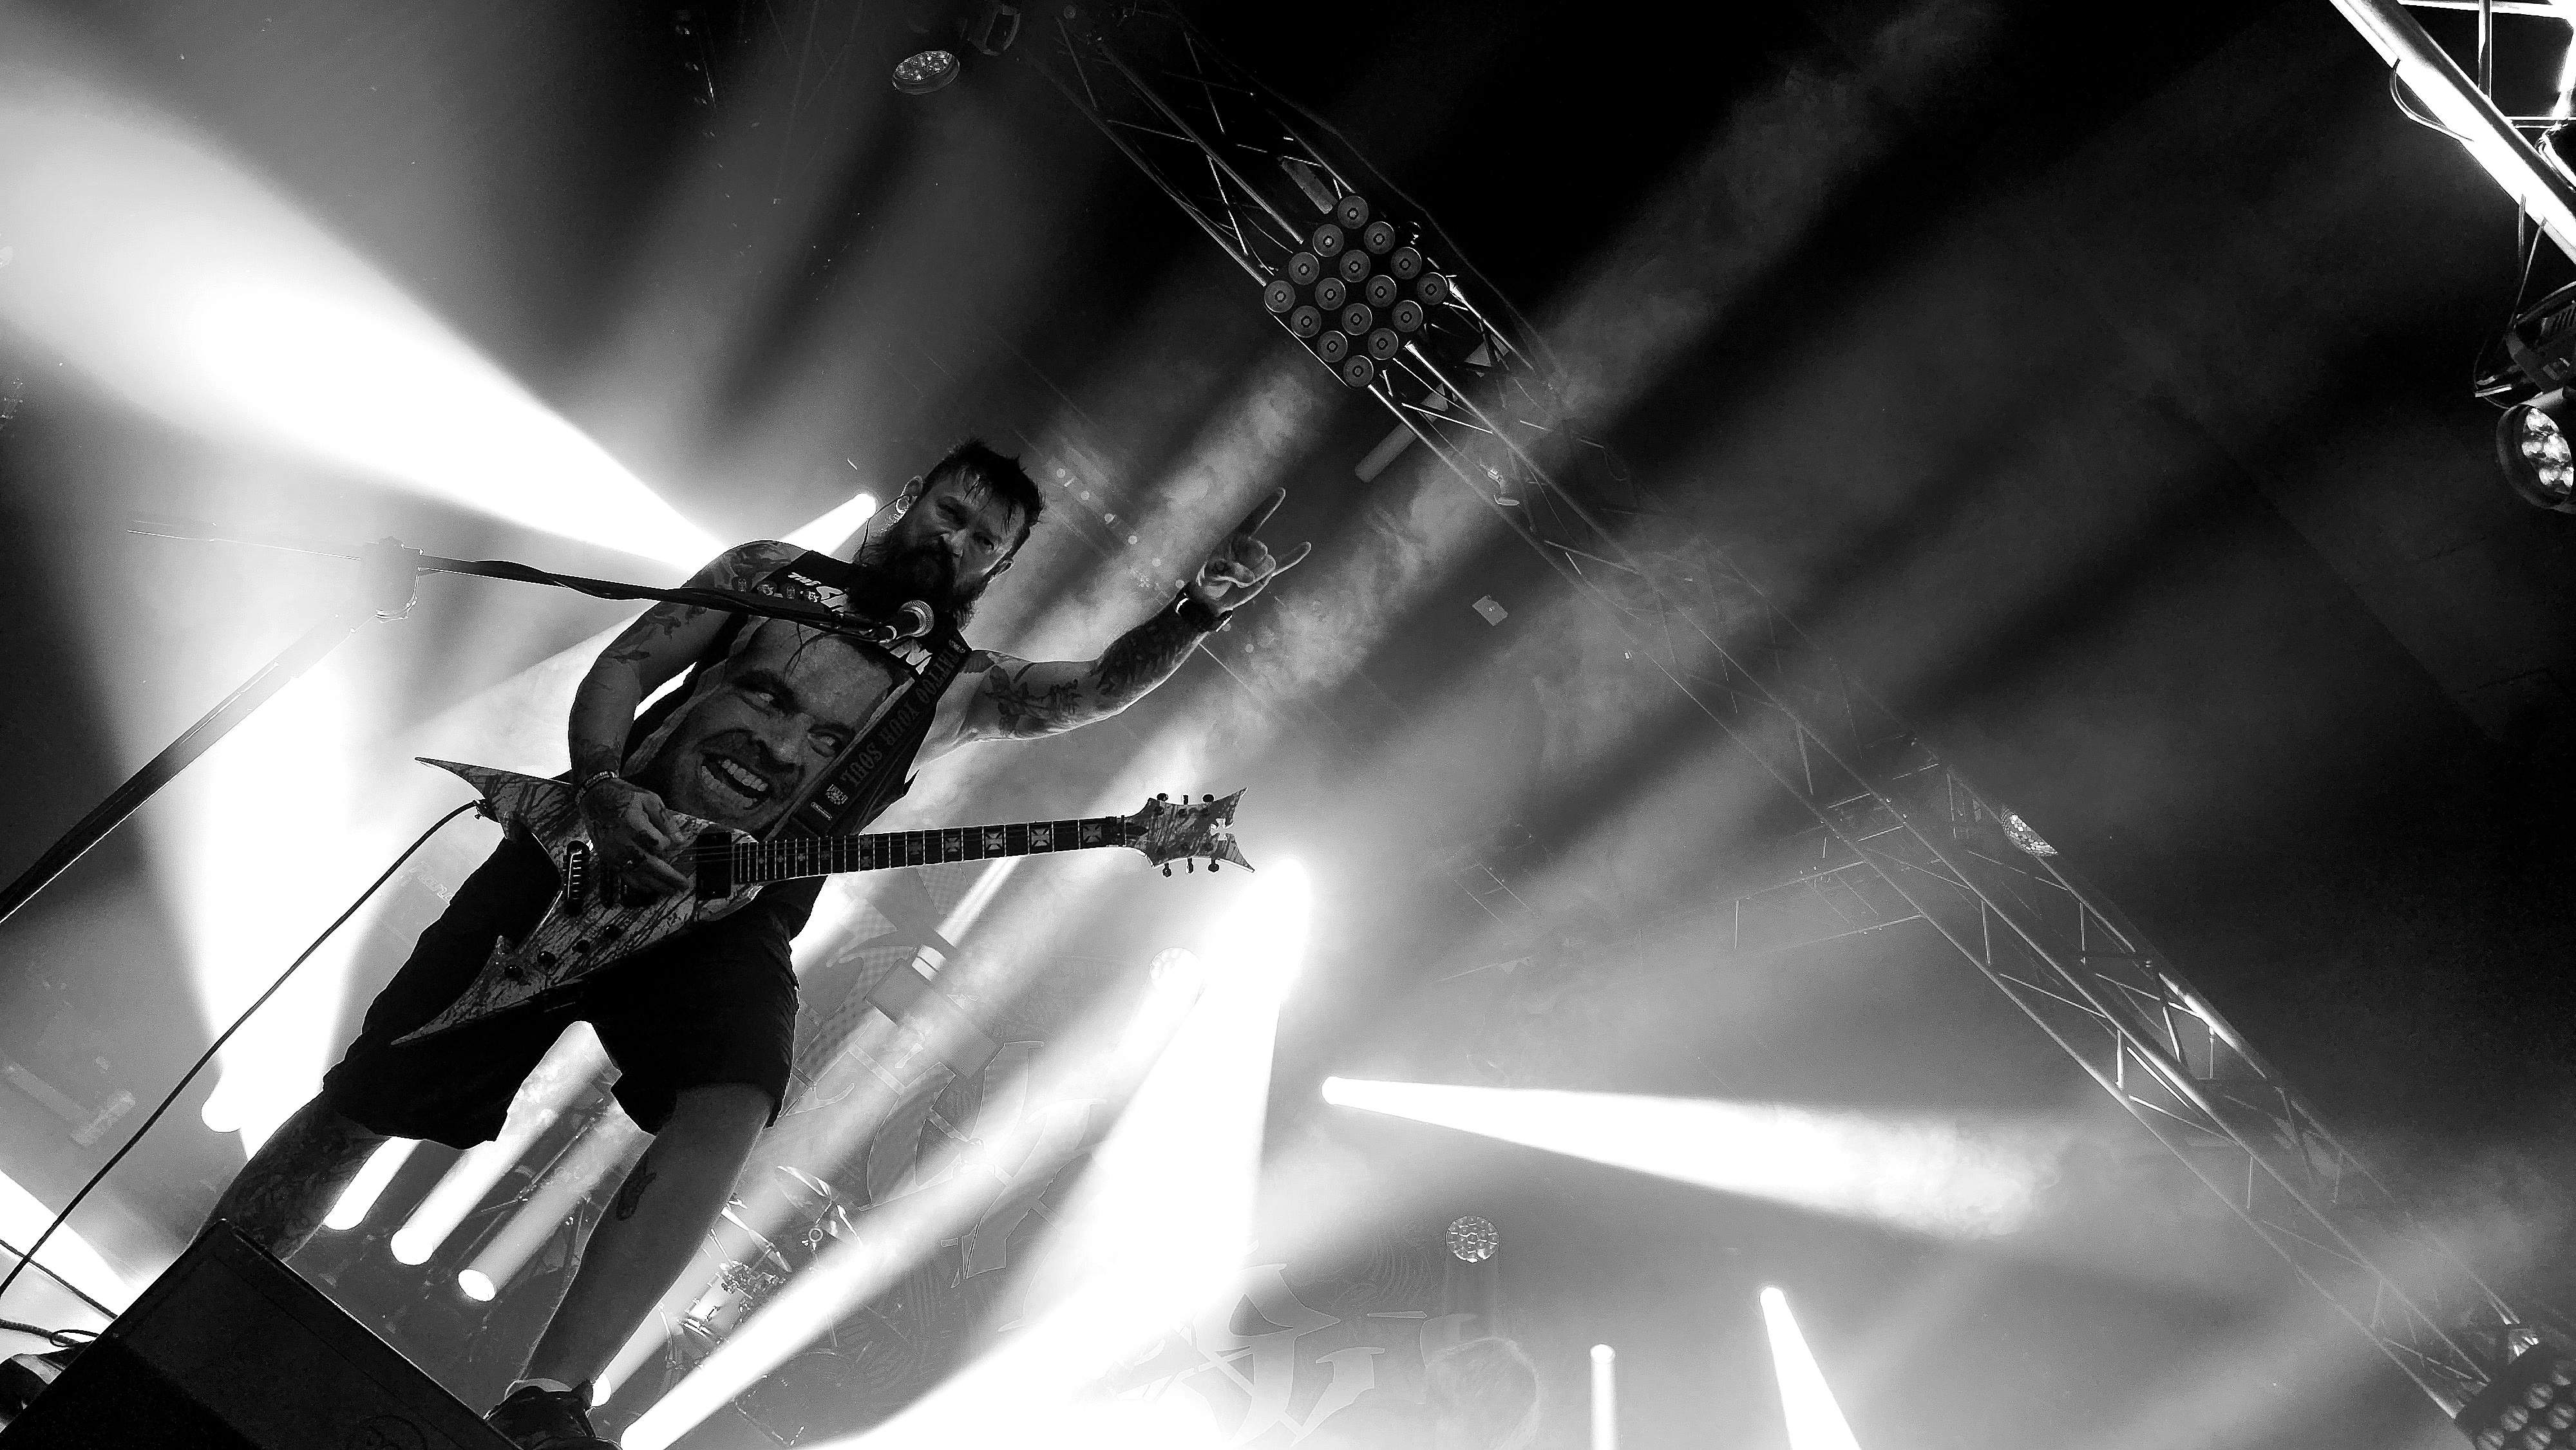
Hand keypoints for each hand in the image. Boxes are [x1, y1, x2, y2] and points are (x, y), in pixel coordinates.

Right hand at [579, 777, 692, 895]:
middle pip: (649, 865)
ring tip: (670, 890)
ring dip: (655, 884)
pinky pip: (623, 875)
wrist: (594, 796)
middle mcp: (622, 842)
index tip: (672, 844)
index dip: (667, 846)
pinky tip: (649, 888)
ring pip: (637, 874)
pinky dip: (637, 884)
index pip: (658, 845)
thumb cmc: (624, 796)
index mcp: (634, 825)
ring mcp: (612, 852)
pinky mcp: (606, 857)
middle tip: (683, 885)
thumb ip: (666, 821)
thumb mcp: (650, 799)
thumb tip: (680, 841)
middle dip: (668, 877)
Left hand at [1186, 489, 1312, 610]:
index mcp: (1236, 537)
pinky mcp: (1266, 574)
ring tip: (1239, 582)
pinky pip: (1283, 563)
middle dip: (1247, 566)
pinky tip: (1306, 546)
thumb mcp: (1210, 572)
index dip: (1268, 506)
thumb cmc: (1209, 579)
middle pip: (1261, 549)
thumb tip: (1249, 577)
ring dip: (1254, 577)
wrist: (1214, 597)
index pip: (1254, 519)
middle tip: (1230, 576)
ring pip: (1268, 565)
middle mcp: (1251, 545)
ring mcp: (1260, 559)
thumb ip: (1227, 571)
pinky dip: (1294, 556)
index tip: (1282, 491)